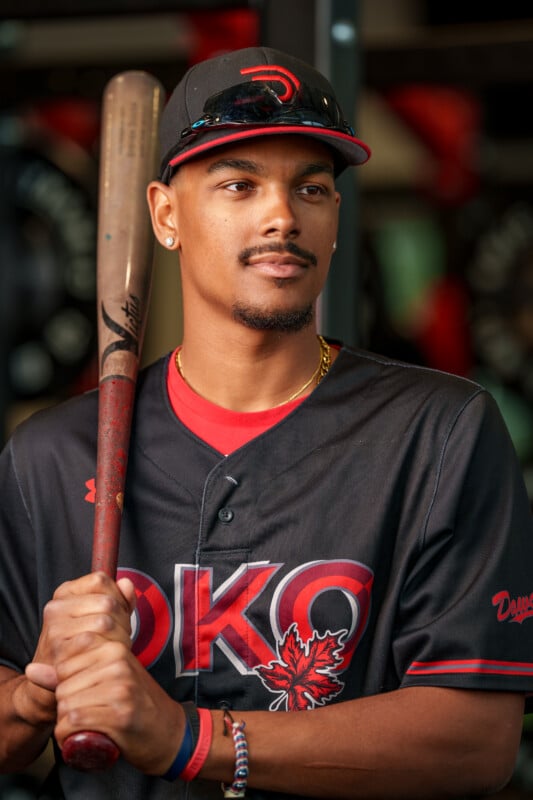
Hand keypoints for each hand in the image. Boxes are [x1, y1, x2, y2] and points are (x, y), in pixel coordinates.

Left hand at [26, 572, 183, 774]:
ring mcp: (120, 687)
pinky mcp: (119, 714)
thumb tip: (30, 668)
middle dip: (66, 703)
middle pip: (63, 684)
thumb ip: (71, 669)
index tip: (85, 692)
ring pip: (65, 704)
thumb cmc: (134, 702)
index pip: (64, 660)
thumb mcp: (107, 677)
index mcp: (114, 647)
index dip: (66, 682)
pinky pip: (74, 722)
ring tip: (87, 724)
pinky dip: (69, 736)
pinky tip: (83, 736)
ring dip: (67, 722)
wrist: (167, 731)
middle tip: (88, 712)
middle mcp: (117, 662)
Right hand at [26, 572, 134, 690]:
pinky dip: (107, 651)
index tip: (119, 614)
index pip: (100, 579)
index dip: (117, 596)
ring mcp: (55, 628)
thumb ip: (118, 599)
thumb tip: (127, 584)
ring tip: (115, 647)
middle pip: (107, 602)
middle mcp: (55, 607)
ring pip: (105, 621)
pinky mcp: (58, 650)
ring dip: (119, 637)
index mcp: (65, 593)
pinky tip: (107, 658)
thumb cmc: (83, 648)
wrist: (55, 684)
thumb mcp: (101, 616)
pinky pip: (94, 642)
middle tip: (121, 635)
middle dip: (123, 620)